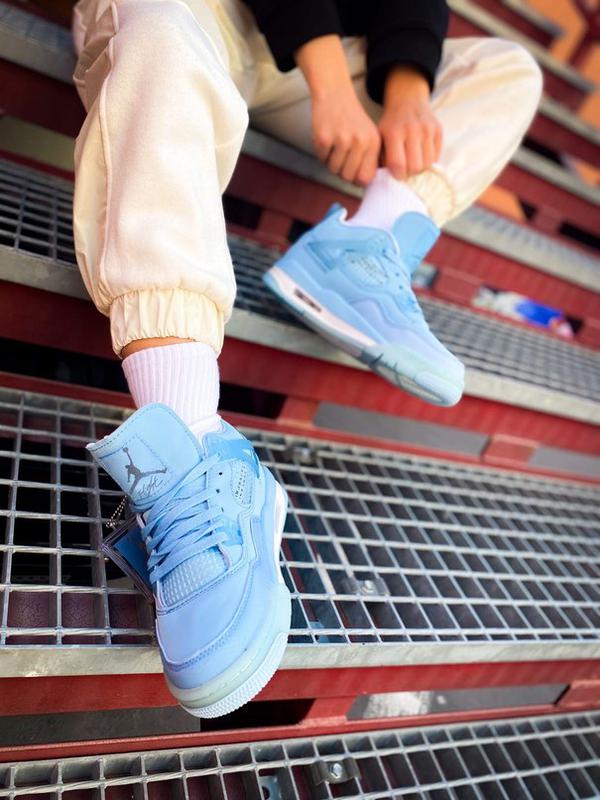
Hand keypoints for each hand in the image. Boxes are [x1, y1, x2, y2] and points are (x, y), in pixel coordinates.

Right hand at [312, 85, 381, 185]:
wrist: (335, 94)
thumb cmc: (352, 120)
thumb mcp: (369, 136)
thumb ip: (369, 159)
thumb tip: (363, 184)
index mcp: (373, 142)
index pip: (365, 178)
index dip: (357, 180)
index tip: (353, 175)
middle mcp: (359, 142)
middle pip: (348, 177)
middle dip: (342, 172)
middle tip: (341, 159)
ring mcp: (341, 140)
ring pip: (334, 170)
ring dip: (331, 163)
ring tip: (334, 147)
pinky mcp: (324, 138)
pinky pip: (321, 160)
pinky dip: (322, 154)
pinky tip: (327, 140)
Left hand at [379, 66, 441, 180]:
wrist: (408, 101)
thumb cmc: (391, 124)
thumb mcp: (380, 137)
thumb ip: (381, 158)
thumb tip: (386, 180)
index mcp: (394, 132)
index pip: (398, 163)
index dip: (398, 175)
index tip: (397, 175)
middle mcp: (412, 130)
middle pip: (415, 167)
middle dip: (410, 173)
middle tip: (406, 170)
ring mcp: (428, 129)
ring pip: (428, 164)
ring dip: (421, 168)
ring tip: (414, 162)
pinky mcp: (438, 130)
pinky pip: (436, 156)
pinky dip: (429, 160)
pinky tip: (421, 155)